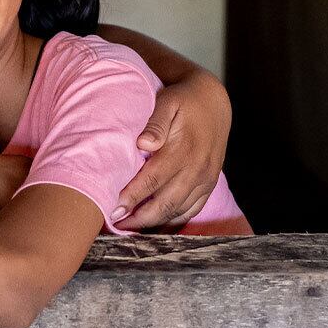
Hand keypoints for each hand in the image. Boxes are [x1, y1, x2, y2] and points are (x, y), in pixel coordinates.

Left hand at [114, 68, 231, 229]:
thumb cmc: (184, 101)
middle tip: (116, 224)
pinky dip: (173, 220)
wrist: (214, 101)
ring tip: (130, 226)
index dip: (133, 197)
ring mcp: (206, 179)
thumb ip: (156, 123)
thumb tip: (143, 144)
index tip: (113, 209)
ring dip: (154, 222)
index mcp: (185, 150)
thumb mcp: (168, 102)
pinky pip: (192, 210)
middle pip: (166, 203)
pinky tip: (154, 223)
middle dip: (140, 218)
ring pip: (178, 211)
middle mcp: (198, 169)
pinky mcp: (209, 184)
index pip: (154, 180)